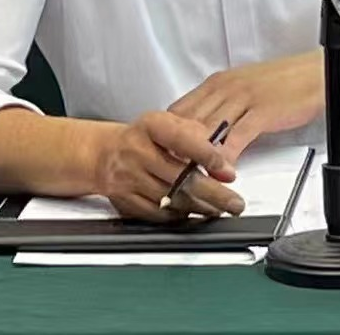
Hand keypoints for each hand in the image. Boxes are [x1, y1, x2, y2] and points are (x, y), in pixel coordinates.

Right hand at [95, 111, 244, 220]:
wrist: (104, 154)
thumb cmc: (143, 137)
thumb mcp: (166, 123)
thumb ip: (194, 134)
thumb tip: (222, 159)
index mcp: (150, 126)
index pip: (181, 139)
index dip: (206, 156)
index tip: (228, 171)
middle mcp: (137, 151)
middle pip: (180, 177)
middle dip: (213, 194)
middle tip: (235, 203)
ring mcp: (129, 178)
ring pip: (172, 199)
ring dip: (201, 208)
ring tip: (221, 210)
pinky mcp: (125, 200)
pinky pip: (158, 214)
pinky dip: (179, 216)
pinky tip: (194, 214)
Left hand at [168, 53, 323, 160]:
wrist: (314, 75)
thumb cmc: (281, 84)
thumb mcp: (242, 89)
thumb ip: (220, 107)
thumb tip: (199, 131)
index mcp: (218, 82)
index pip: (180, 109)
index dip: (167, 135)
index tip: (161, 156)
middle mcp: (225, 88)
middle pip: (189, 122)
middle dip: (177, 150)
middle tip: (168, 174)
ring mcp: (242, 99)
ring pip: (208, 131)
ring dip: (196, 157)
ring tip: (187, 180)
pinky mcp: (261, 112)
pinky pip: (236, 137)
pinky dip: (226, 157)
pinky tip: (222, 172)